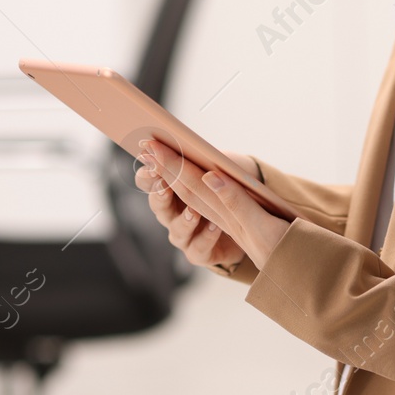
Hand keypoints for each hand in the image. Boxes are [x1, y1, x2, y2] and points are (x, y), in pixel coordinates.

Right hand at [134, 147, 247, 273]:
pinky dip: (206, 237)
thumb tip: (189, 141)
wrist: (246, 219)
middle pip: (157, 205)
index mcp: (169, 189)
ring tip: (194, 211)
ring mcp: (183, 235)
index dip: (148, 171)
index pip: (147, 180)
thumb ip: (200, 157)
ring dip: (185, 220)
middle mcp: (171, 214)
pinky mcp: (200, 253)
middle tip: (164, 184)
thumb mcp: (214, 167)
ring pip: (176, 231)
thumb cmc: (225, 186)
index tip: (150, 158)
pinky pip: (199, 248)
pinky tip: (216, 226)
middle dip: (160, 194)